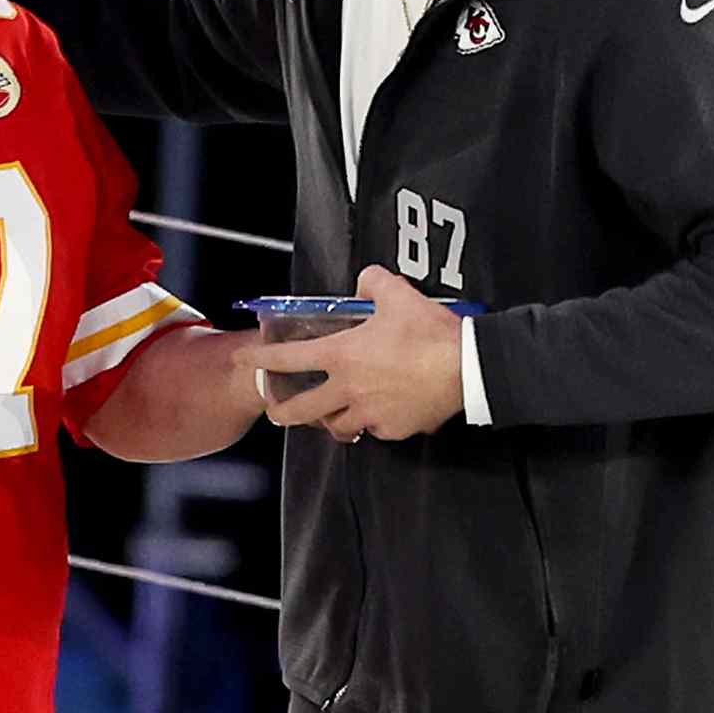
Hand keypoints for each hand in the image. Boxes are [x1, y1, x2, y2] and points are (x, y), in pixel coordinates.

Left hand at [237, 266, 464, 440]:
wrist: (470, 368)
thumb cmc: (430, 333)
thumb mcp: (398, 294)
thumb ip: (373, 282)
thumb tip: (364, 281)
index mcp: (342, 356)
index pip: (288, 359)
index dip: (260, 360)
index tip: (243, 360)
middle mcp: (349, 389)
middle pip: (301, 411)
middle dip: (283, 411)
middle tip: (277, 410)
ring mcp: (371, 414)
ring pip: (338, 426)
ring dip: (330, 420)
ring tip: (330, 414)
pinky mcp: (395, 430)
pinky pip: (375, 431)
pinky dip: (372, 424)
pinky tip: (377, 414)